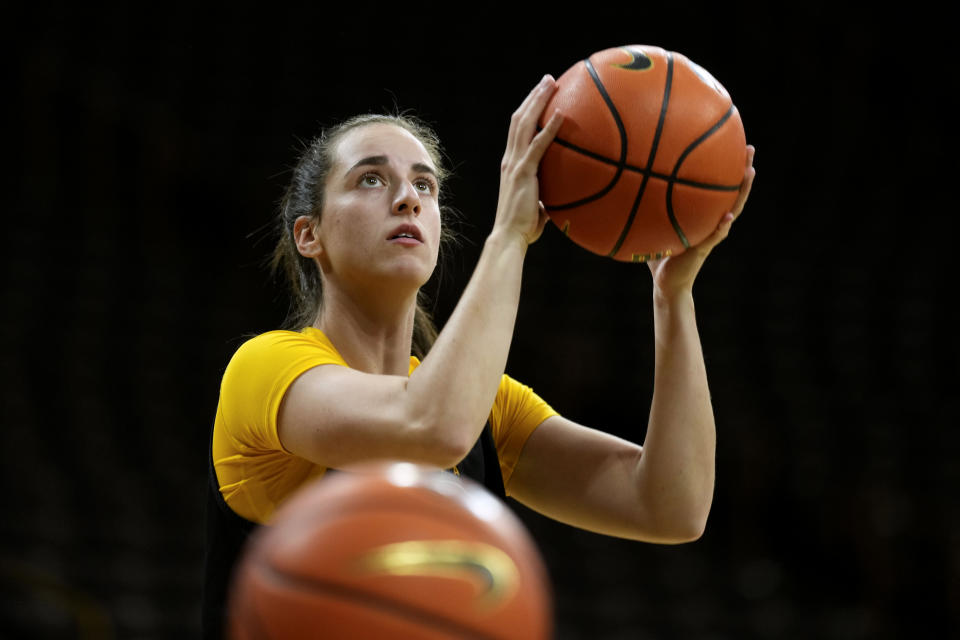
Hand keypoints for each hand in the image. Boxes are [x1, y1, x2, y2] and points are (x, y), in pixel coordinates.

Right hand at [493, 75, 564, 245]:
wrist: (510, 237)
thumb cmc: (523, 228)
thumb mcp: (538, 208)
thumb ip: (547, 199)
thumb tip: (563, 202)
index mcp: (511, 165)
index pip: (517, 131)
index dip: (527, 111)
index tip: (541, 97)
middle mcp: (509, 159)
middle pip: (519, 119)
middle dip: (533, 97)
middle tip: (548, 81)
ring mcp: (515, 164)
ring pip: (524, 124)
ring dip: (538, 101)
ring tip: (551, 84)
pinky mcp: (523, 172)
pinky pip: (538, 145)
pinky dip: (549, 128)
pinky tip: (561, 114)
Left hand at [648, 145, 755, 297]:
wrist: (666, 284)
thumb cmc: (659, 255)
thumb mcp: (652, 225)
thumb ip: (646, 207)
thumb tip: (626, 182)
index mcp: (703, 216)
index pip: (719, 188)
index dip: (727, 168)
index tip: (733, 143)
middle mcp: (712, 222)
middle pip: (733, 193)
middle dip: (742, 170)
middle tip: (749, 148)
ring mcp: (710, 236)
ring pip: (732, 211)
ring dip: (742, 192)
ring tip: (750, 172)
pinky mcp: (702, 250)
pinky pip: (714, 237)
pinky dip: (721, 227)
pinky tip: (727, 218)